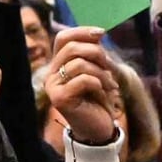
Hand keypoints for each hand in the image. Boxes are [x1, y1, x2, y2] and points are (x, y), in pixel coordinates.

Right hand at [43, 27, 117, 144]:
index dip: (81, 31)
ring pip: (78, 64)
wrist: (98, 129)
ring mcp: (53, 87)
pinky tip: (104, 93)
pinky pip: (83, 80)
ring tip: (110, 85)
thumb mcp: (98, 72)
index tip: (102, 33)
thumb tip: (98, 33)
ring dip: (101, 73)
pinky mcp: (60, 99)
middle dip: (96, 53)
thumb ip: (94, 54)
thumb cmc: (98, 100)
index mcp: (58, 65)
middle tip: (109, 67)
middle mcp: (51, 74)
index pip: (63, 38)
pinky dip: (98, 83)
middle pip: (71, 48)